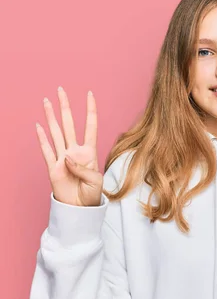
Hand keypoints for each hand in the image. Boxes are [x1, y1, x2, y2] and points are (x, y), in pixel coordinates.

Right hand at [36, 86, 102, 206]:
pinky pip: (47, 150)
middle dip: (65, 107)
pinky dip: (42, 138)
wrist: (80, 208)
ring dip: (51, 117)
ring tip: (46, 101)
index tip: (90, 94)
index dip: (91, 110)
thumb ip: (83, 168)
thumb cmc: (92, 194)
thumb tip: (67, 157)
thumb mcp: (95, 180)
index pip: (91, 126)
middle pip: (70, 124)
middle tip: (60, 90)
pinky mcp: (53, 167)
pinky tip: (39, 126)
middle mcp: (75, 151)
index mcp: (90, 152)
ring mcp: (63, 157)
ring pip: (56, 132)